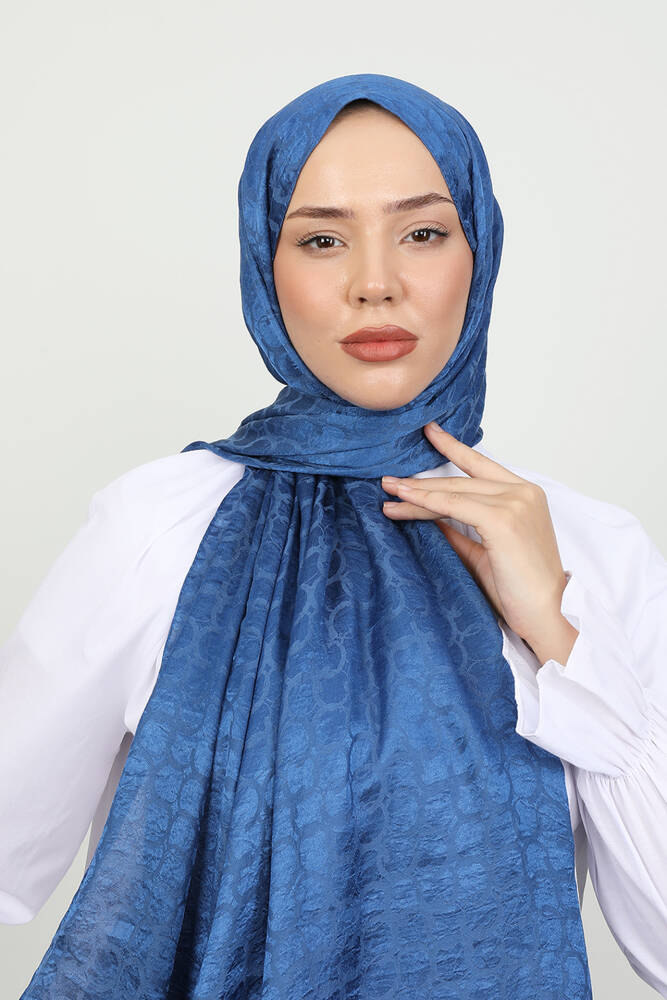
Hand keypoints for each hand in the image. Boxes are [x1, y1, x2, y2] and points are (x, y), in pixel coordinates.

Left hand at [381, 422, 573, 653]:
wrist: (544, 614)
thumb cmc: (519, 588)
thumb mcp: (484, 550)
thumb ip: (460, 528)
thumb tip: (430, 515)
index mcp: (525, 494)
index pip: (481, 465)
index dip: (453, 447)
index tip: (429, 432)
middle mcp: (523, 492)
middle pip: (460, 481)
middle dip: (421, 482)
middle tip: (388, 481)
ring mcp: (516, 502)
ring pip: (454, 492)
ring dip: (417, 493)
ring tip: (388, 492)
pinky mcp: (504, 519)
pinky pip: (454, 505)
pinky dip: (426, 502)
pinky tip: (404, 501)